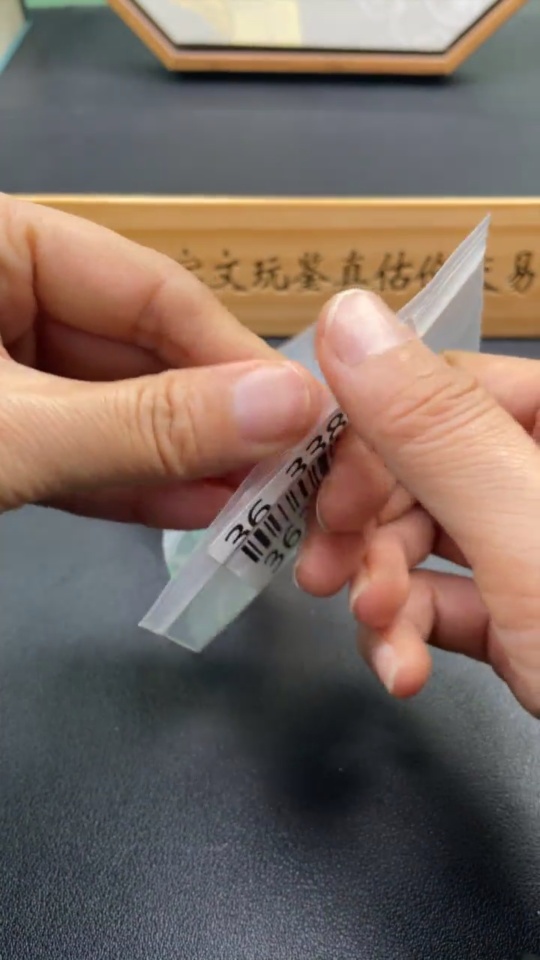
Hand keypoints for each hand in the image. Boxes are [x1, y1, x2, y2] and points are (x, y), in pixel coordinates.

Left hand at [0, 196, 322, 526]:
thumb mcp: (17, 431)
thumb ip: (145, 423)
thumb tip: (289, 407)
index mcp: (3, 242)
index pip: (152, 288)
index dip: (234, 359)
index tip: (304, 419)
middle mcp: (9, 291)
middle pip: (137, 350)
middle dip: (208, 423)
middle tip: (286, 475)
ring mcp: (1, 365)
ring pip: (110, 406)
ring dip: (177, 461)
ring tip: (250, 502)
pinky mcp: (1, 429)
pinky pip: (71, 446)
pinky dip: (125, 482)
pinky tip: (191, 508)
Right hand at [296, 289, 539, 716]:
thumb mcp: (530, 533)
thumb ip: (438, 430)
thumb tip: (350, 318)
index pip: (448, 385)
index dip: (372, 436)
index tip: (326, 495)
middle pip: (426, 467)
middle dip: (371, 528)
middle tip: (327, 572)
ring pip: (428, 538)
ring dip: (385, 589)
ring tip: (380, 635)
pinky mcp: (527, 612)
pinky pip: (451, 600)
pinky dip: (414, 632)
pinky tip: (401, 668)